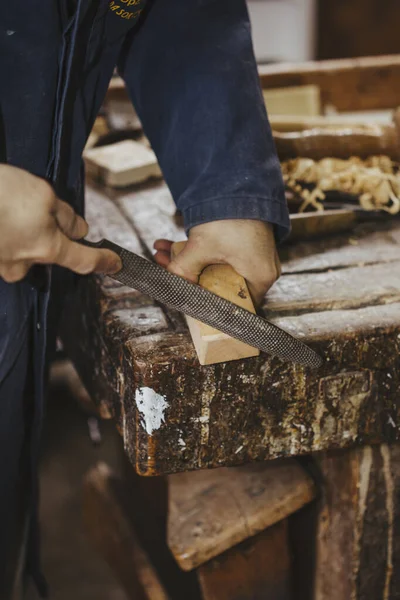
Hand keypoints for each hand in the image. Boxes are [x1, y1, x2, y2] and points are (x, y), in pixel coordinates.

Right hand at [0, 165, 120, 282]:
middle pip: (48, 252)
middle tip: (33, 206)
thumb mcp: (43, 195)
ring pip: (22, 249)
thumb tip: (80, 229)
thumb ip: (66, 216)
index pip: (84, 261)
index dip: (102, 261)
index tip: (114, 264)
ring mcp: (1, 264)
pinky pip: (4, 246)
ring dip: (21, 230)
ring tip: (8, 205)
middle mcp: (24, 264)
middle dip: (47, 233)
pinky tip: (0, 213)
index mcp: (47, 249)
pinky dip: (5, 231)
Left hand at [153, 219, 280, 304]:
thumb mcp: (201, 247)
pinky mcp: (246, 243)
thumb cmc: (230, 216)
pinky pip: (220, 254)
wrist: (240, 180)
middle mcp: (262, 270)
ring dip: (188, 260)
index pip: (233, 305)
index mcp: (260, 278)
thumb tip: (169, 284)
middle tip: (165, 268)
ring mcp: (255, 256)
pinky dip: (198, 250)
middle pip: (220, 285)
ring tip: (162, 253)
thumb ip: (183, 270)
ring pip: (215, 268)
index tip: (184, 298)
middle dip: (189, 276)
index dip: (206, 304)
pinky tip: (170, 244)